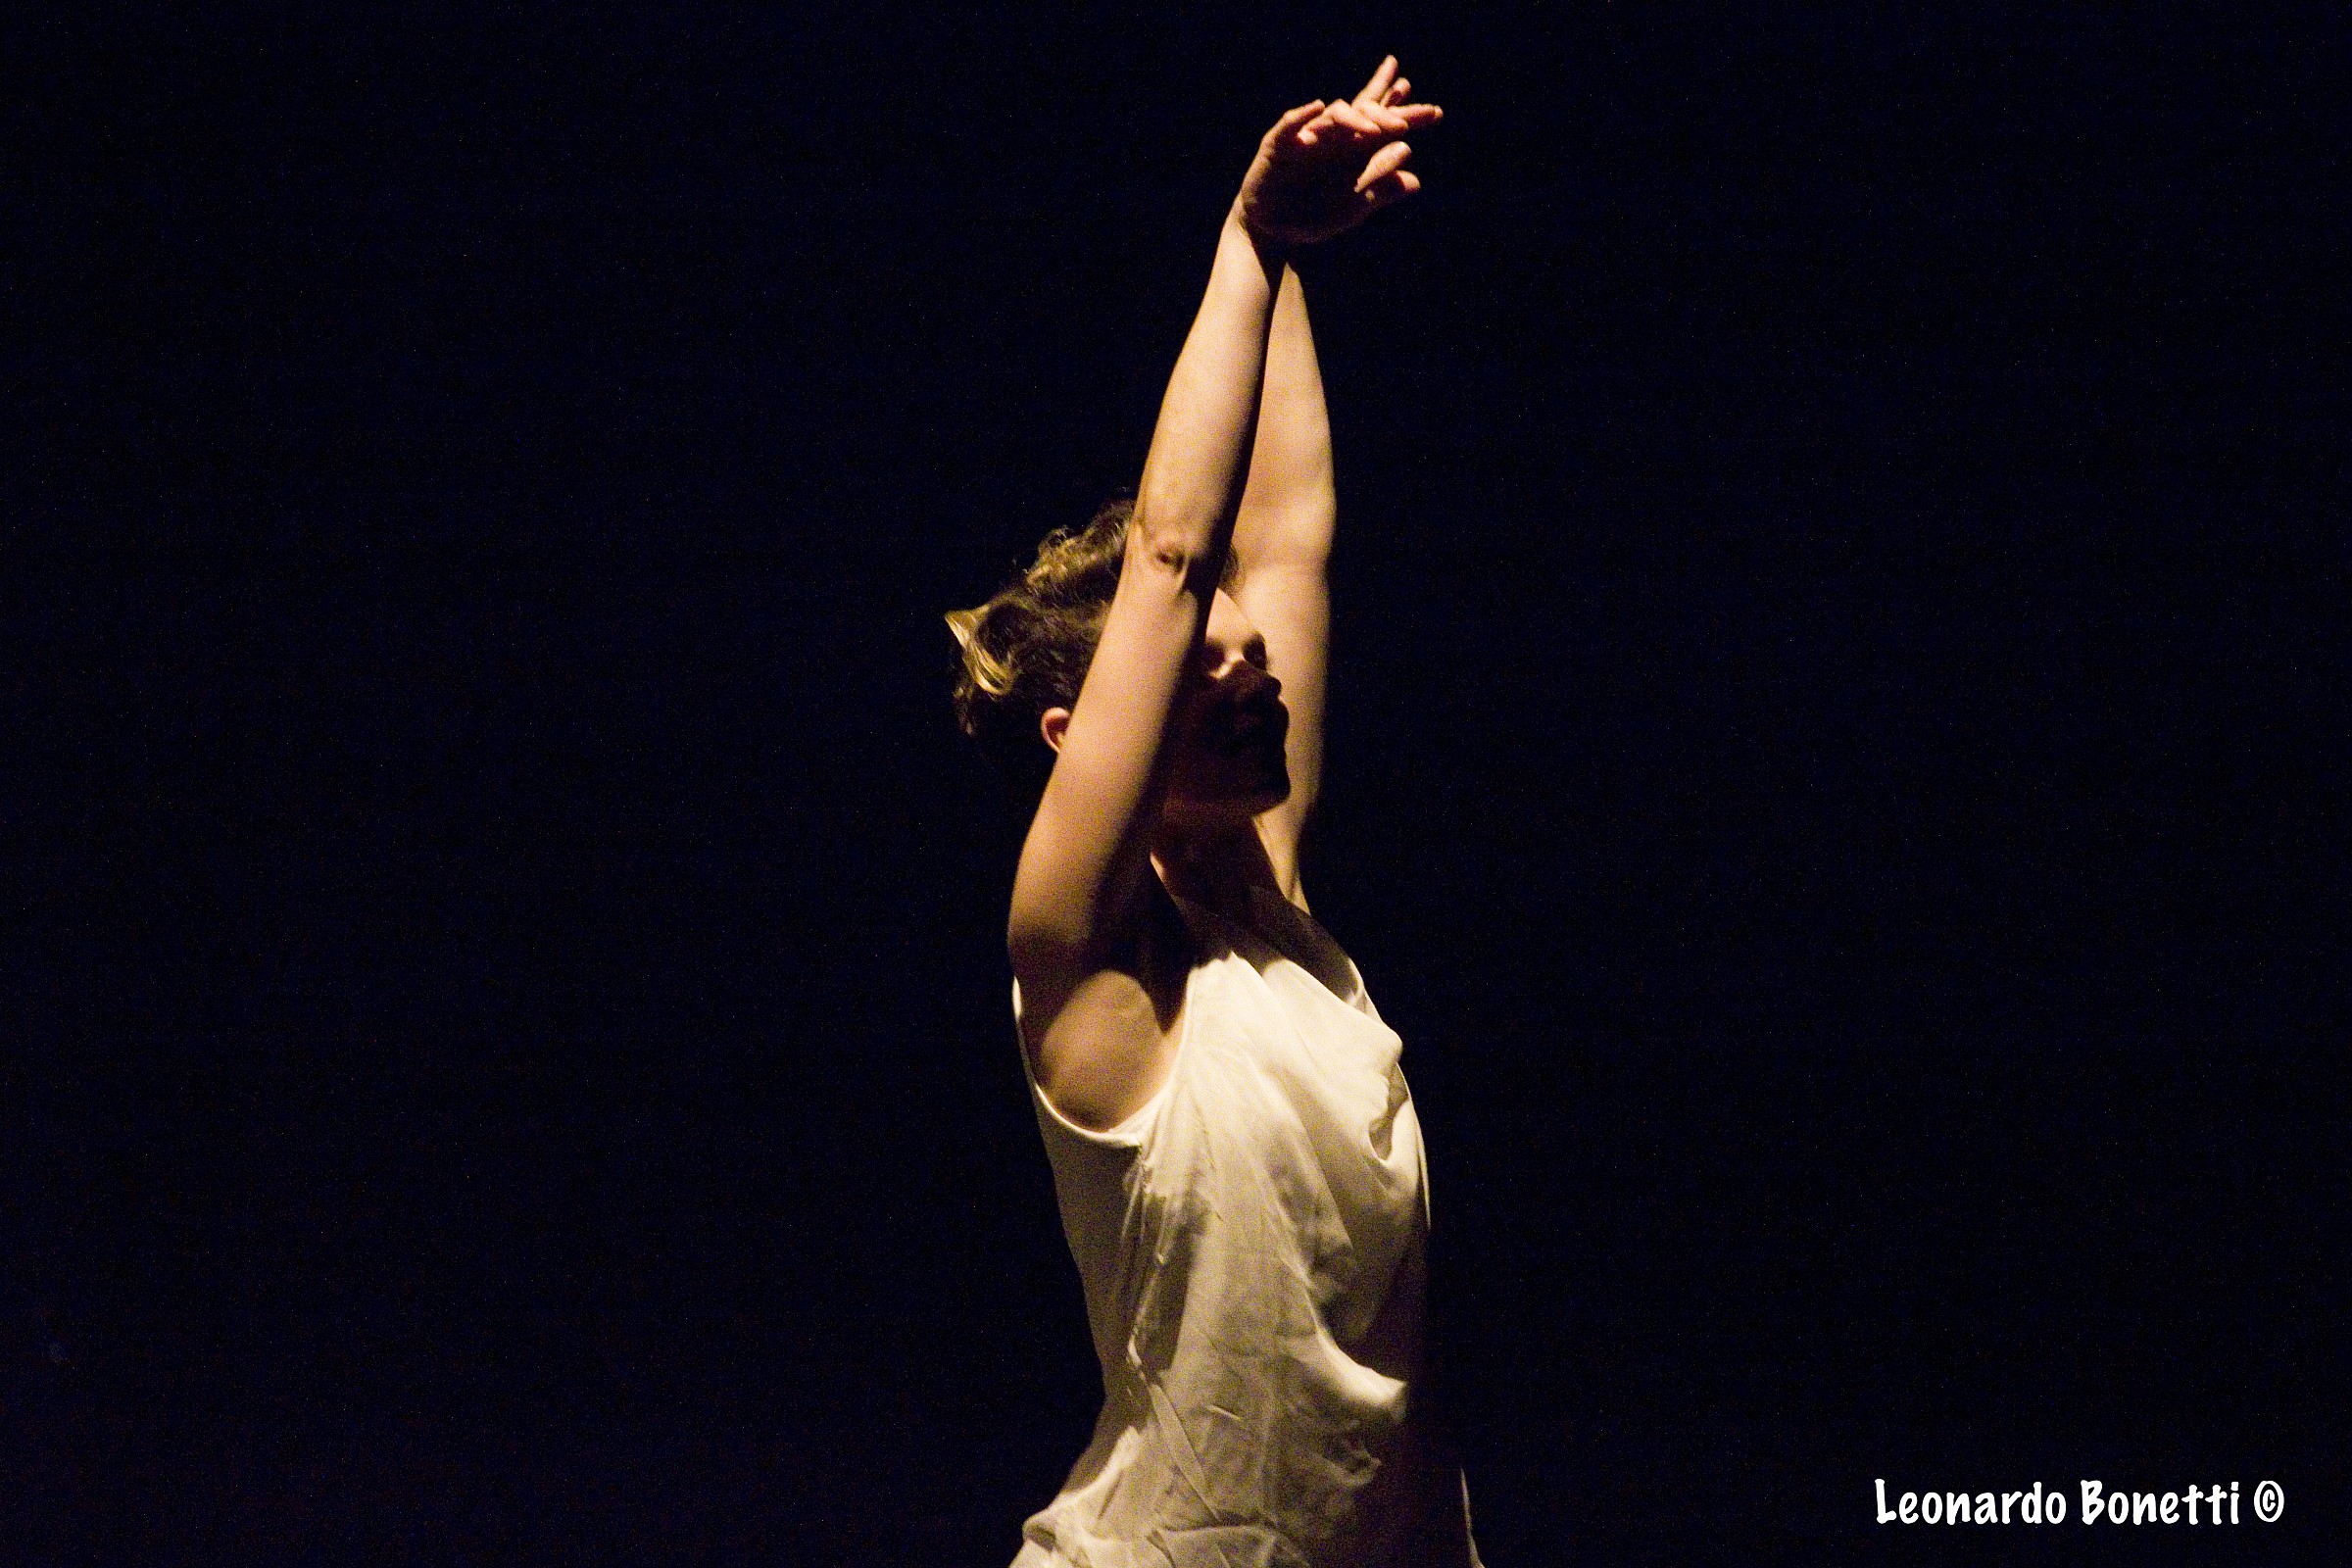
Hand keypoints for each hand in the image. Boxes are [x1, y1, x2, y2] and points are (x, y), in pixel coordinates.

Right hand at [1237, 57, 1442, 248]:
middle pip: (1363, 111)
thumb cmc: (1312, 218)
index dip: (1407, 115)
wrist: (1273, 234)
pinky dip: (1301, 117)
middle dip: (1386, 111)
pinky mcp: (1277, 145)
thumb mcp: (1353, 209)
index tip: (1435, 113)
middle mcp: (1333, 138)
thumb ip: (1379, 190)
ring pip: (1332, 117)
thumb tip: (1415, 179)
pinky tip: (1316, 107)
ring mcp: (1306, 138)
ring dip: (1355, 120)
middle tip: (1406, 122)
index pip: (1384, 125)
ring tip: (1375, 130)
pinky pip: (1288, 126)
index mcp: (1354, 150)